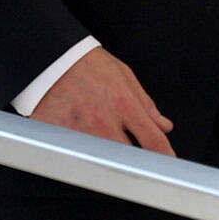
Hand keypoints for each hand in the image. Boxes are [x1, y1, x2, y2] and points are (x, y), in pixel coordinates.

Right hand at [30, 46, 175, 153]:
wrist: (51, 58)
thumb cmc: (86, 65)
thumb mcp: (124, 76)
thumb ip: (146, 105)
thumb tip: (163, 125)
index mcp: (123, 104)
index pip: (152, 140)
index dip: (164, 155)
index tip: (167, 161)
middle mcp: (103, 121)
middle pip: (129, 158)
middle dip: (135, 160)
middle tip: (132, 154)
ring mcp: (80, 131)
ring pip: (102, 160)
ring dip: (106, 155)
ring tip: (97, 135)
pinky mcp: (58, 136)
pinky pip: (75, 154)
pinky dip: (79, 150)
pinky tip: (77, 134)